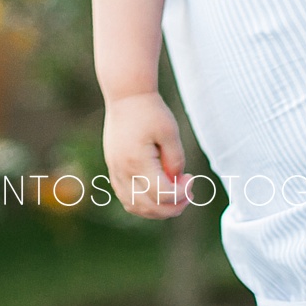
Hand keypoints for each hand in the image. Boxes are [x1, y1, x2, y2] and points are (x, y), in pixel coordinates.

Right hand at [103, 91, 189, 219]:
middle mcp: (123, 171)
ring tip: (175, 197)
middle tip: (189, 195)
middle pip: (148, 207)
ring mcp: (115, 171)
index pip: (162, 195)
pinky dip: (143, 203)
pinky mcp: (113, 168)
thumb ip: (175, 160)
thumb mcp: (170, 132)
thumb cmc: (150, 111)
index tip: (191, 179)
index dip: (181, 194)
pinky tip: (158, 193)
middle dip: (172, 207)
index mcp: (137, 162)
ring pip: (134, 206)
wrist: (126, 96)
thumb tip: (176, 182)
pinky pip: (126, 197)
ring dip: (157, 209)